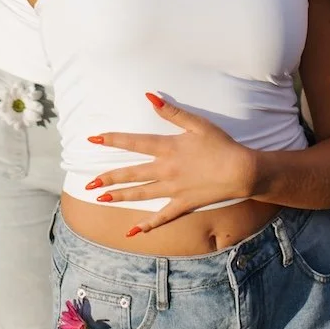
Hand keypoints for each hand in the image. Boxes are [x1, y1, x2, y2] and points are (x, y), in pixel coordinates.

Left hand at [85, 92, 255, 235]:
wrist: (241, 171)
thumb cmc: (221, 144)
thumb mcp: (197, 123)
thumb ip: (172, 112)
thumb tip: (149, 97)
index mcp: (168, 148)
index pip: (134, 142)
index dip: (112, 140)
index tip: (93, 139)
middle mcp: (166, 170)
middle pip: (132, 173)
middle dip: (109, 177)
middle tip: (89, 182)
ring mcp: (173, 190)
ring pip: (141, 194)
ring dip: (120, 196)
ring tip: (101, 199)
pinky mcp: (183, 204)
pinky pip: (162, 217)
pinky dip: (147, 225)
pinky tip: (133, 231)